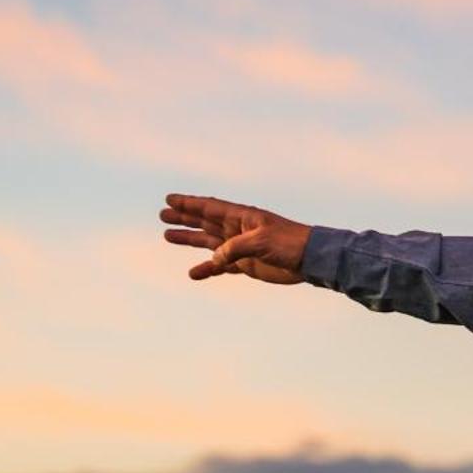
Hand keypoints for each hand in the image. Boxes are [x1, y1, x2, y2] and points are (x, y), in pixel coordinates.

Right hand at [160, 194, 312, 284]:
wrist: (309, 259)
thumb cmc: (289, 243)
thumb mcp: (260, 241)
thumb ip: (234, 248)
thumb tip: (214, 258)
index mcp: (241, 217)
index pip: (209, 207)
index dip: (189, 203)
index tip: (169, 199)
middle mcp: (237, 229)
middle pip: (204, 221)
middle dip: (184, 218)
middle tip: (163, 215)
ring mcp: (240, 247)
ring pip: (208, 242)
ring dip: (189, 239)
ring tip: (167, 236)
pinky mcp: (245, 264)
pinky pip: (221, 266)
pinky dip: (207, 269)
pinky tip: (194, 273)